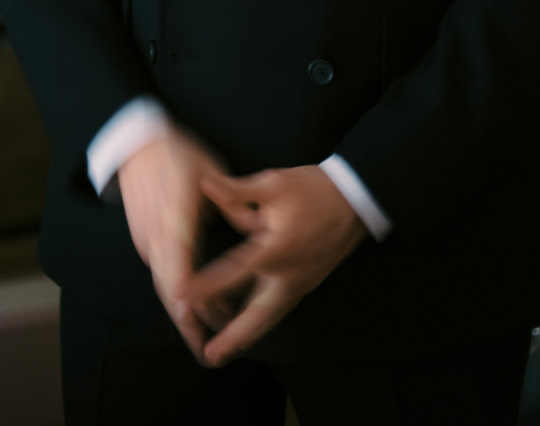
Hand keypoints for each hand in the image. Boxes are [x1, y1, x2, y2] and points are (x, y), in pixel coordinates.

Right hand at [117, 126, 229, 360]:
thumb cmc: (176, 155)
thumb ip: (231, 201)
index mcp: (174, 217)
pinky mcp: (144, 240)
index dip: (186, 292)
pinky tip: (192, 305)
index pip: (178, 263)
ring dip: (182, 311)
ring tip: (205, 333)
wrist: (138, 144)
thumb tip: (255, 224)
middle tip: (205, 349)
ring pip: (163, 285)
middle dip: (186, 321)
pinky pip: (160, 273)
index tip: (195, 317)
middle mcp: (156, 235)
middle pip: (167, 287)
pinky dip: (175, 293)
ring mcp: (147, 239)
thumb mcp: (208, 170)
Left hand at [185, 166, 367, 366]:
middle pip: (256, 315)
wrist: (356, 199)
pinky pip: (280, 307)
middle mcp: (288, 274)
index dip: (206, 286)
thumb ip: (237, 191)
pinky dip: (263, 320)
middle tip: (211, 356)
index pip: (234, 272)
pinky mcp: (307, 282)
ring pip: (270, 316)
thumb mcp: (275, 183)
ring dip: (248, 334)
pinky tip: (251, 323)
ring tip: (226, 350)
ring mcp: (300, 282)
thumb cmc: (315, 189)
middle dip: (233, 337)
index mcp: (276, 250)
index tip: (183, 297)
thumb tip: (205, 185)